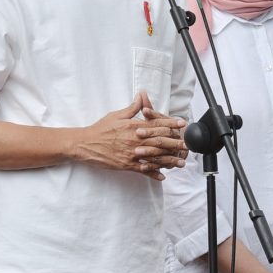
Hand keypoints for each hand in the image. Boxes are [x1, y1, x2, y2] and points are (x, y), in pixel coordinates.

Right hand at [72, 92, 186, 180]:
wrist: (85, 144)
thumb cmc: (100, 129)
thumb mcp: (116, 115)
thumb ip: (132, 108)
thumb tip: (141, 96)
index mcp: (133, 127)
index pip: (156, 124)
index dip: (170, 123)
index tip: (181, 124)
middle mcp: (135, 140)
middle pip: (159, 141)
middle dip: (175, 143)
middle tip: (187, 145)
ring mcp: (131, 154)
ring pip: (154, 157)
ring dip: (169, 160)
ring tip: (180, 163)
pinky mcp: (126, 165)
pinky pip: (143, 170)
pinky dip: (153, 174)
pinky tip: (162, 176)